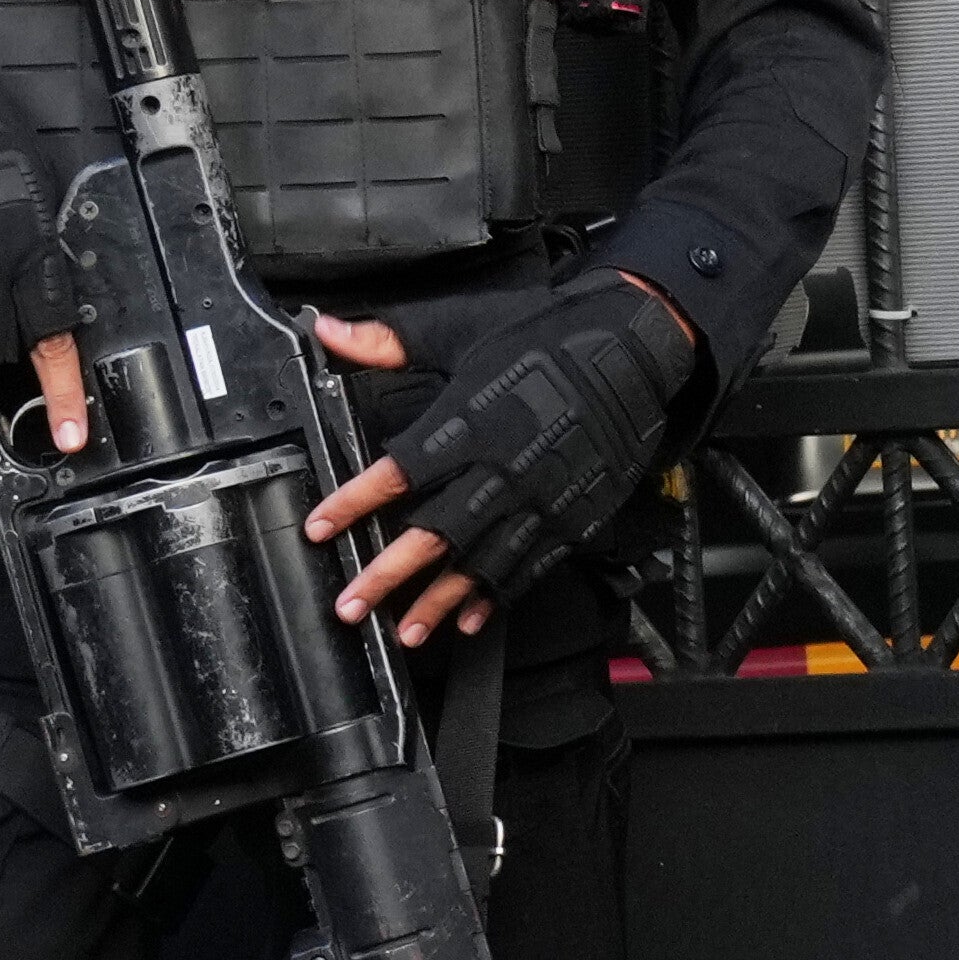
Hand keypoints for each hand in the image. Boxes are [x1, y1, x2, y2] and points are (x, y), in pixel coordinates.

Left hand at [292, 273, 699, 640]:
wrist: (636, 349)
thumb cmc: (549, 334)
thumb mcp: (464, 327)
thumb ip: (392, 340)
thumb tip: (330, 330)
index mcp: (470, 423)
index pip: (398, 473)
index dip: (354, 503)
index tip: (322, 527)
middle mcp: (503, 468)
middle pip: (434, 535)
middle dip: (387, 575)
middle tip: (352, 605)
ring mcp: (540, 498)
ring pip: (480, 563)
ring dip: (439, 602)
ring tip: (406, 632)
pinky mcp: (573, 514)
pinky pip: (529, 566)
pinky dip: (498, 597)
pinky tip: (471, 619)